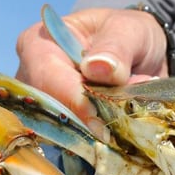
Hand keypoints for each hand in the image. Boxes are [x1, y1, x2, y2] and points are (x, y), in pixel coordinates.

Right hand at [15, 6, 168, 132]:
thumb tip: (98, 67)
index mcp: (39, 43)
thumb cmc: (128, 35)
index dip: (73, 99)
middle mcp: (32, 78)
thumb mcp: (129, 30)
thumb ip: (116, 47)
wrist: (143, 56)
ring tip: (131, 111)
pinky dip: (102, 139)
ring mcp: (43, 107)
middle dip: (90, 117)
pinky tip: (124, 126)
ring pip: (62, 131)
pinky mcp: (59, 128)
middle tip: (128, 113)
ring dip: (100, 129)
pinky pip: (75, 144)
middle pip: (49, 109)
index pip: (46, 76)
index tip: (100, 119)